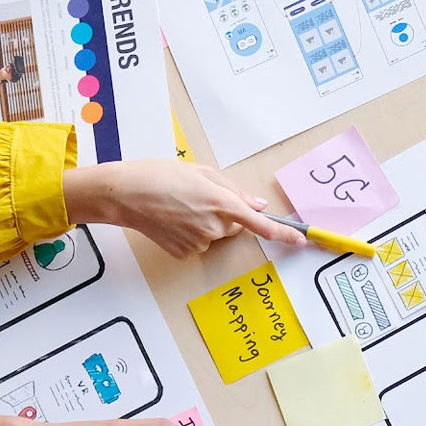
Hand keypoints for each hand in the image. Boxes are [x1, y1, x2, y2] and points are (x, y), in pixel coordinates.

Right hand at [64, 160, 306, 257]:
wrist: (125, 194)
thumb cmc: (160, 175)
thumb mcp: (201, 172)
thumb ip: (233, 190)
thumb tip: (257, 205)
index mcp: (222, 202)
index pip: (261, 223)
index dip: (283, 233)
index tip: (301, 241)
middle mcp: (214, 226)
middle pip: (234, 225)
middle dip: (225, 214)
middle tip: (198, 198)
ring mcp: (200, 242)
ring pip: (216, 234)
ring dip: (206, 222)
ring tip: (180, 206)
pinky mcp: (186, 253)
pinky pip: (199, 243)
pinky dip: (191, 233)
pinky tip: (173, 220)